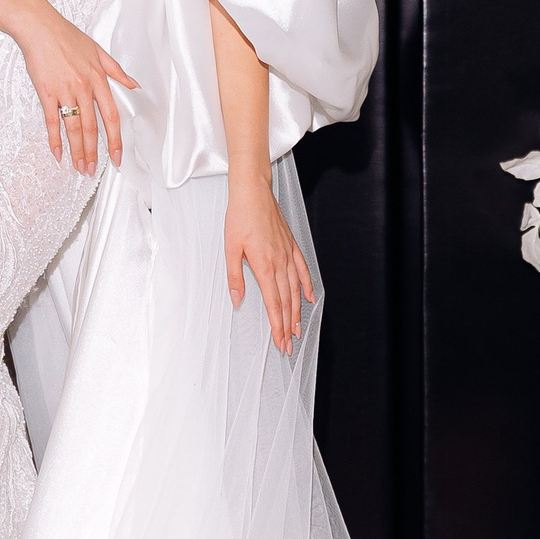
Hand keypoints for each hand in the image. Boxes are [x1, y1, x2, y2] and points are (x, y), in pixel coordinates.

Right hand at [12, 3, 136, 175]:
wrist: (39, 25)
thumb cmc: (66, 35)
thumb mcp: (97, 50)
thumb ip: (116, 70)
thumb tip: (134, 84)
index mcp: (98, 79)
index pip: (111, 116)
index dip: (115, 139)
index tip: (117, 156)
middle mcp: (84, 87)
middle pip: (92, 127)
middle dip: (94, 152)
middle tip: (93, 170)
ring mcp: (64, 90)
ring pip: (74, 127)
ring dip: (77, 150)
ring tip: (79, 167)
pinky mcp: (46, 91)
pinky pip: (52, 120)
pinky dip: (55, 139)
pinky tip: (58, 153)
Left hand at [226, 175, 315, 350]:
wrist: (253, 193)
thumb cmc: (239, 218)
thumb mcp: (230, 249)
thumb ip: (235, 277)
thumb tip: (238, 300)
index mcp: (264, 266)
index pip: (273, 304)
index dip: (277, 325)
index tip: (280, 342)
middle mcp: (279, 263)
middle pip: (286, 302)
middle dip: (287, 326)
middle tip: (289, 345)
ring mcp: (288, 254)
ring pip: (295, 290)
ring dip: (297, 312)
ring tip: (298, 329)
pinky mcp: (291, 246)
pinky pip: (302, 270)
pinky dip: (306, 286)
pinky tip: (309, 297)